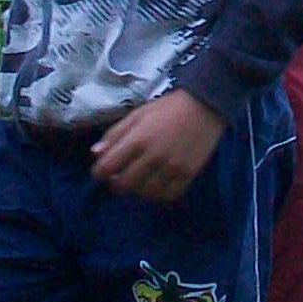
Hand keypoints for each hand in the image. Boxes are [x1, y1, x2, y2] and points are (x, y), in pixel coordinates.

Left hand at [90, 91, 226, 202]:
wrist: (205, 106)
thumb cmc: (167, 108)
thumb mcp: (137, 115)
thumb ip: (116, 134)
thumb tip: (97, 153)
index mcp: (137, 139)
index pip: (108, 167)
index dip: (99, 172)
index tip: (101, 171)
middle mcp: (153, 156)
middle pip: (124, 185)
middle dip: (116, 183)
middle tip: (119, 177)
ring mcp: (172, 168)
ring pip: (146, 193)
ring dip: (137, 190)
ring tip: (139, 180)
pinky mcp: (188, 174)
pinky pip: (168, 195)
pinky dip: (159, 194)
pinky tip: (157, 185)